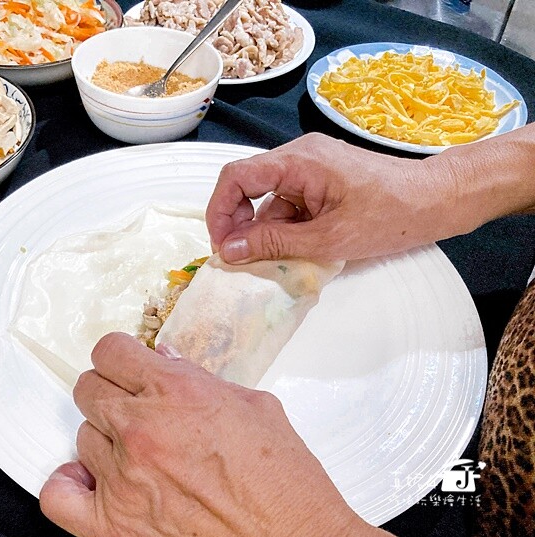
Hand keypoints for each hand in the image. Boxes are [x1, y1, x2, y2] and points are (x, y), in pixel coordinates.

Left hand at [39, 332, 365, 536]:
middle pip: (88, 390)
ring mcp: (122, 480)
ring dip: (106, 443)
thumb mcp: (256, 409)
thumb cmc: (287, 490)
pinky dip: (69, 486)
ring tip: (139, 459)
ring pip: (82, 438)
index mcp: (176, 392)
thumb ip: (201, 380)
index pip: (110, 352)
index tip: (127, 369)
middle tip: (136, 412)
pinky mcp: (113, 529)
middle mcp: (141, 430)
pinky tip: (91, 483)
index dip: (120, 359)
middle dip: (112, 395)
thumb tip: (166, 364)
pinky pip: (58, 496)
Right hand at [206, 133, 464, 263]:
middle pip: (247, 186)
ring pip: (268, 199)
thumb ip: (274, 243)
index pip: (236, 177)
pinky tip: (296, 249)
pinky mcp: (322, 181)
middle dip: (238, 223)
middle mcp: (299, 157)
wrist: (438, 201)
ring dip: (264, 230)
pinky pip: (289, 203)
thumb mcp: (327, 238)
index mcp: (298, 161)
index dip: (219, 210)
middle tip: (239, 257)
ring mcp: (311, 168)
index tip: (221, 245)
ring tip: (274, 259)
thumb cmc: (390, 216)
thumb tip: (229, 249)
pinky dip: (285, 227)